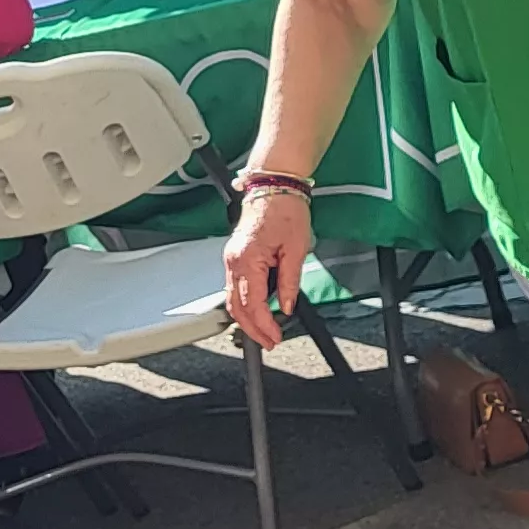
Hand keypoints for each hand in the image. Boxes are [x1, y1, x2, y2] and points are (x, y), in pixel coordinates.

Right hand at [220, 188, 315, 346]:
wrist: (275, 187)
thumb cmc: (286, 211)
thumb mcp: (297, 250)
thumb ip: (290, 282)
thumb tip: (287, 306)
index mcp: (248, 260)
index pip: (253, 304)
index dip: (264, 325)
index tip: (275, 337)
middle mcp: (234, 261)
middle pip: (236, 307)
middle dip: (251, 329)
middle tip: (269, 341)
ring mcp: (231, 259)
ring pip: (231, 299)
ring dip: (245, 319)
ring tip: (264, 331)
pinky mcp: (235, 256)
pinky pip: (233, 287)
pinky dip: (243, 303)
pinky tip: (256, 310)